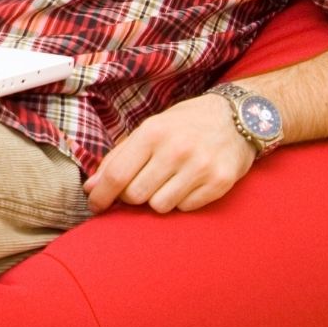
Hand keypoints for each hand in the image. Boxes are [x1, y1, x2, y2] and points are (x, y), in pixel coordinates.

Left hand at [83, 93, 256, 213]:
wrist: (235, 117)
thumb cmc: (184, 124)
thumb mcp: (149, 129)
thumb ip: (119, 157)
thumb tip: (92, 187)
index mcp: (152, 133)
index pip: (117, 174)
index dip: (101, 195)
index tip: (94, 204)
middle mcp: (176, 150)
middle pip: (136, 195)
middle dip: (131, 195)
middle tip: (140, 184)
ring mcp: (200, 167)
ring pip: (160, 206)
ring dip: (157, 199)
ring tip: (167, 181)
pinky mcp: (220, 183)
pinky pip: (186, 208)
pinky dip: (181, 201)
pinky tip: (187, 183)